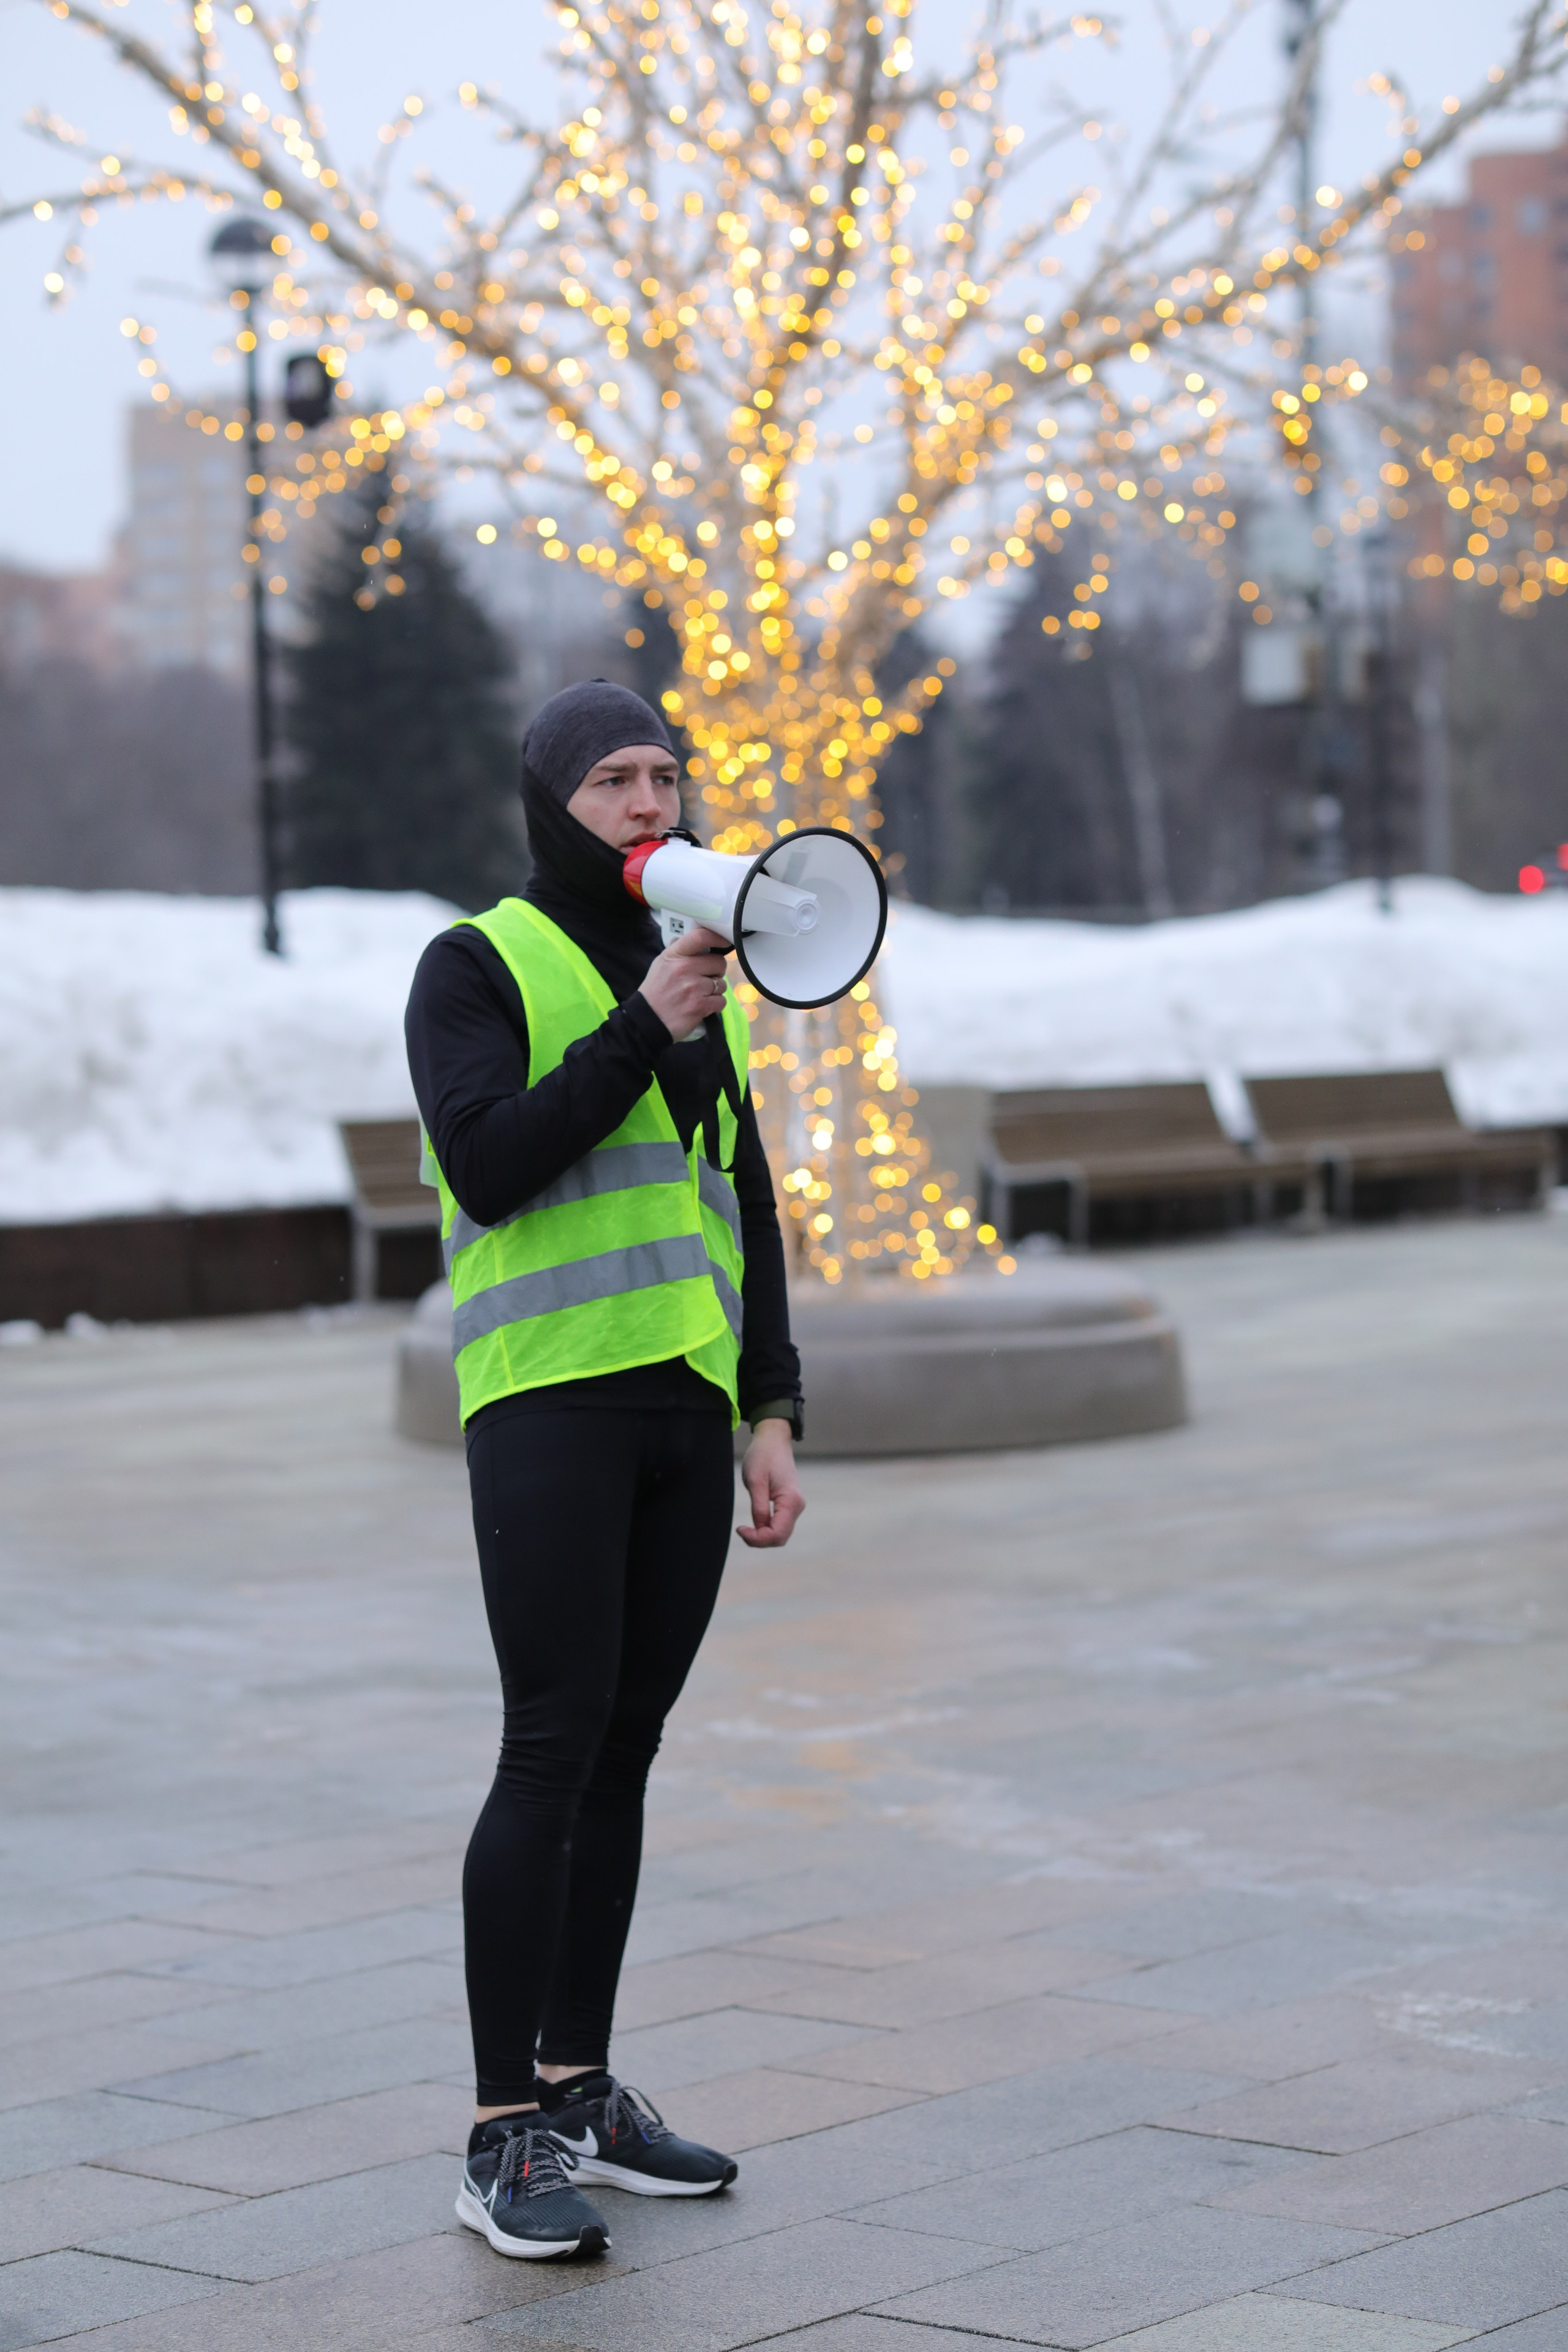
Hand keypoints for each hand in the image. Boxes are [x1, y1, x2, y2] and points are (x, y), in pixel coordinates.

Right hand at [638, 924, 731, 1040]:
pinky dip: (715, 1005)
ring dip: (715, 990)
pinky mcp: (700, 1006)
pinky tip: (703, 1005)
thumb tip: (699, 941)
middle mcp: (684, 969)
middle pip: (719, 962)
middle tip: (706, 978)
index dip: (717, 938)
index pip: (700, 937)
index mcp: (674, 956)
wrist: (648, 1020)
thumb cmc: (656, 992)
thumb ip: (679, 951)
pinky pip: (721, 1001)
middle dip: (716, 971)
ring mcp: (693, 988)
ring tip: (700, 994)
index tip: (725, 941)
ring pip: (722, 984)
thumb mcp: (661, 964)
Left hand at [737, 1419, 803, 1549]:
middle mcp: (797, 1506)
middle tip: (741, 1530)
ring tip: (745, 1527)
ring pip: (780, 1533)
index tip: (739, 1529)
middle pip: (780, 1537)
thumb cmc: (763, 1456)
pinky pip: (780, 1525)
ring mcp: (795, 1505)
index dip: (757, 1538)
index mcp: (791, 1501)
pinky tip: (754, 1523)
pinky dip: (766, 1529)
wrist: (773, 1440)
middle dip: (760, 1540)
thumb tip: (759, 1530)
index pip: (776, 1534)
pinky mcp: (789, 1504)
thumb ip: (759, 1509)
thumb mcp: (755, 1482)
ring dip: (763, 1536)